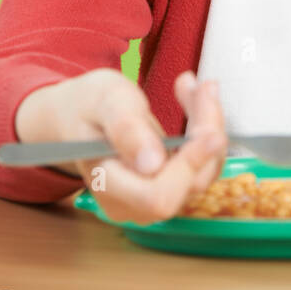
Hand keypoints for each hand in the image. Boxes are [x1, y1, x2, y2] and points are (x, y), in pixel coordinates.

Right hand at [16, 68, 227, 225]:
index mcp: (108, 187)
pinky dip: (207, 129)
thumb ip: (125, 129)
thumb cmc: (86, 105)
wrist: (79, 114)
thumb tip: (152, 164)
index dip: (188, 168)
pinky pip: (201, 164)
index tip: (208, 131)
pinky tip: (196, 97)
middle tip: (205, 85)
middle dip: (207, 135)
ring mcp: (152, 198)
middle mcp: (133, 204)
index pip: (157, 195)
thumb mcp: (103, 101)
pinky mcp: (169, 185)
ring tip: (200, 85)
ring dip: (211, 126)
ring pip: (203, 173)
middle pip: (189, 185)